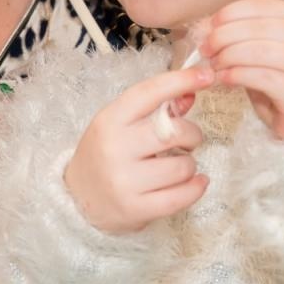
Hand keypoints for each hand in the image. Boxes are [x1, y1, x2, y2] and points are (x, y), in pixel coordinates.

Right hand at [64, 64, 214, 233]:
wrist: (77, 198)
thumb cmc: (104, 154)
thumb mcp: (120, 125)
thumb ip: (155, 109)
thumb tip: (191, 91)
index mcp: (109, 120)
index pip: (148, 93)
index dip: (180, 80)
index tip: (206, 74)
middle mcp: (114, 148)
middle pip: (175, 131)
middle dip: (192, 135)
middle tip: (186, 142)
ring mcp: (123, 180)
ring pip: (183, 166)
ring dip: (189, 165)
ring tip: (176, 168)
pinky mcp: (135, 208)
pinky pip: (183, 196)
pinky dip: (196, 187)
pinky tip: (193, 183)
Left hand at [200, 0, 283, 140]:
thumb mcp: (266, 55)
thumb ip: (244, 38)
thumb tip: (207, 27)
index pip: (267, 6)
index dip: (233, 12)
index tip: (210, 24)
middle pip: (260, 27)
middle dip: (225, 35)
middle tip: (206, 48)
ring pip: (260, 50)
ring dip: (229, 56)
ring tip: (214, 65)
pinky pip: (262, 77)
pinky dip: (237, 75)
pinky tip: (224, 79)